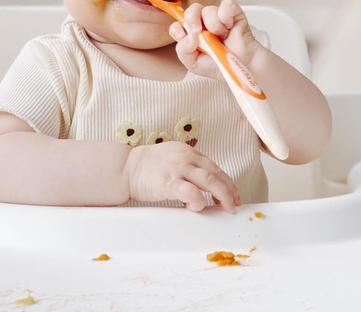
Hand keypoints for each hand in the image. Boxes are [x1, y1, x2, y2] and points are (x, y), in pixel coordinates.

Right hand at [124, 141, 240, 212]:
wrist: (126, 167)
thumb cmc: (148, 166)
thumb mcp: (173, 158)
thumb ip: (188, 168)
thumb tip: (203, 187)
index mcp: (189, 152)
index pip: (214, 167)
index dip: (226, 182)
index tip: (232, 194)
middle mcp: (187, 158)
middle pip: (216, 174)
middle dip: (228, 191)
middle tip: (233, 205)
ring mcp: (179, 169)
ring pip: (209, 181)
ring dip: (221, 196)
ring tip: (224, 208)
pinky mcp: (169, 182)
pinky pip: (191, 192)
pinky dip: (198, 201)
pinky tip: (197, 207)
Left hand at [169, 0, 262, 80]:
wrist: (242, 68)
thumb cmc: (221, 66)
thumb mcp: (195, 64)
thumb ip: (184, 51)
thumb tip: (188, 36)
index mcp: (193, 35)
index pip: (178, 24)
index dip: (178, 28)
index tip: (183, 37)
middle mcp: (204, 24)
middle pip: (192, 10)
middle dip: (192, 19)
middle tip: (198, 32)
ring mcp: (219, 18)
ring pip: (209, 10)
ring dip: (214, 26)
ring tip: (222, 37)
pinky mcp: (234, 14)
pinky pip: (227, 5)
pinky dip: (226, 16)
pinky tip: (230, 28)